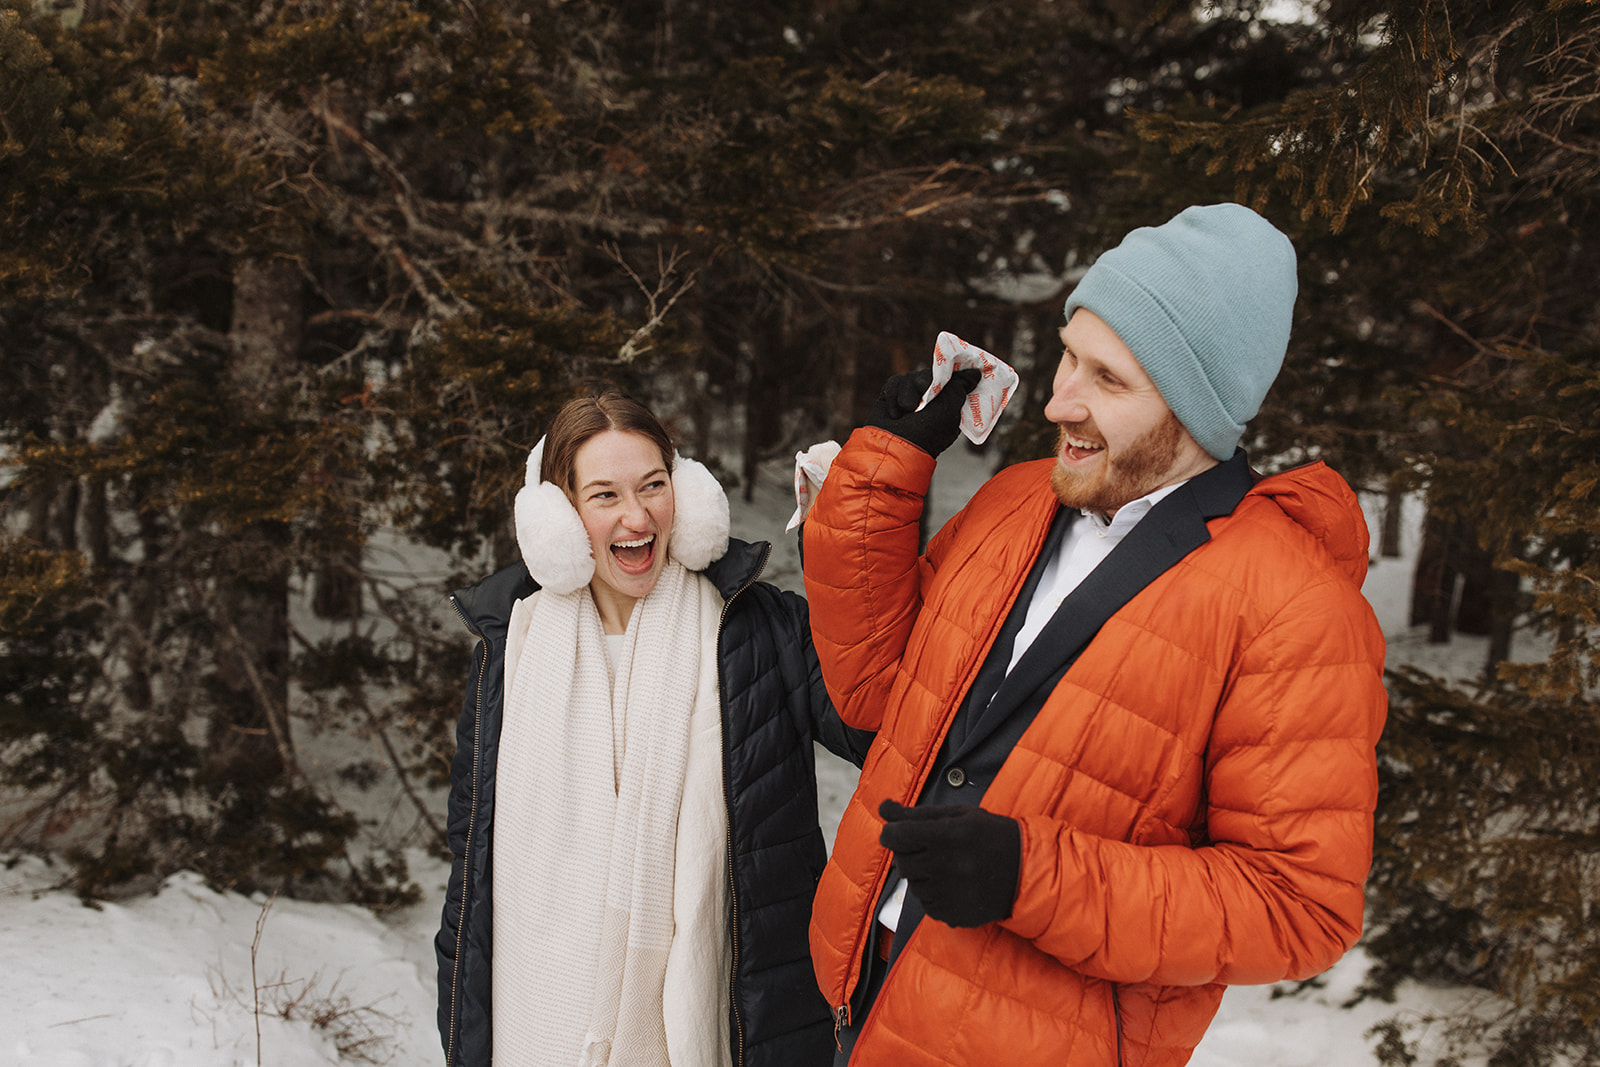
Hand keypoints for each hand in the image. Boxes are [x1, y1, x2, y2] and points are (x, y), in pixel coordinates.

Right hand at [865, 367, 982, 456]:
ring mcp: (910, 397)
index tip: (948, 367)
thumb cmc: (925, 432)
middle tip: (922, 398)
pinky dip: (894, 395)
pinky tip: (895, 412)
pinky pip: (895, 382)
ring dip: (908, 393)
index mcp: (948, 404)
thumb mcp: (950, 408)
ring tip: (906, 410)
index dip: (950, 372)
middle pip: (930, 373)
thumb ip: (960, 386)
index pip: (952, 378)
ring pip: (911, 377)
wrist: (894, 444)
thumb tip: (975, 373)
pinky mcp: (892, 396)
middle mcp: (930, 399)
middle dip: (925, 383)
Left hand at [878, 799, 1019, 927]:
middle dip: (909, 854)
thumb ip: (917, 814)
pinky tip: (954, 884)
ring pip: (913, 885)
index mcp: (947, 835)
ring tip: (947, 867)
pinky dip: (934, 895)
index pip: (896, 835)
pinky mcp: (953, 914)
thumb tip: (883, 809)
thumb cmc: (989, 835)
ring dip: (922, 875)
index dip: (892, 832)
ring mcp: (950, 893)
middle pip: (901, 862)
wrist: (1024, 870)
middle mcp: (946, 866)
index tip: (899, 832)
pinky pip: (926, 905)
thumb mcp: (957, 815)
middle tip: (930, 849)